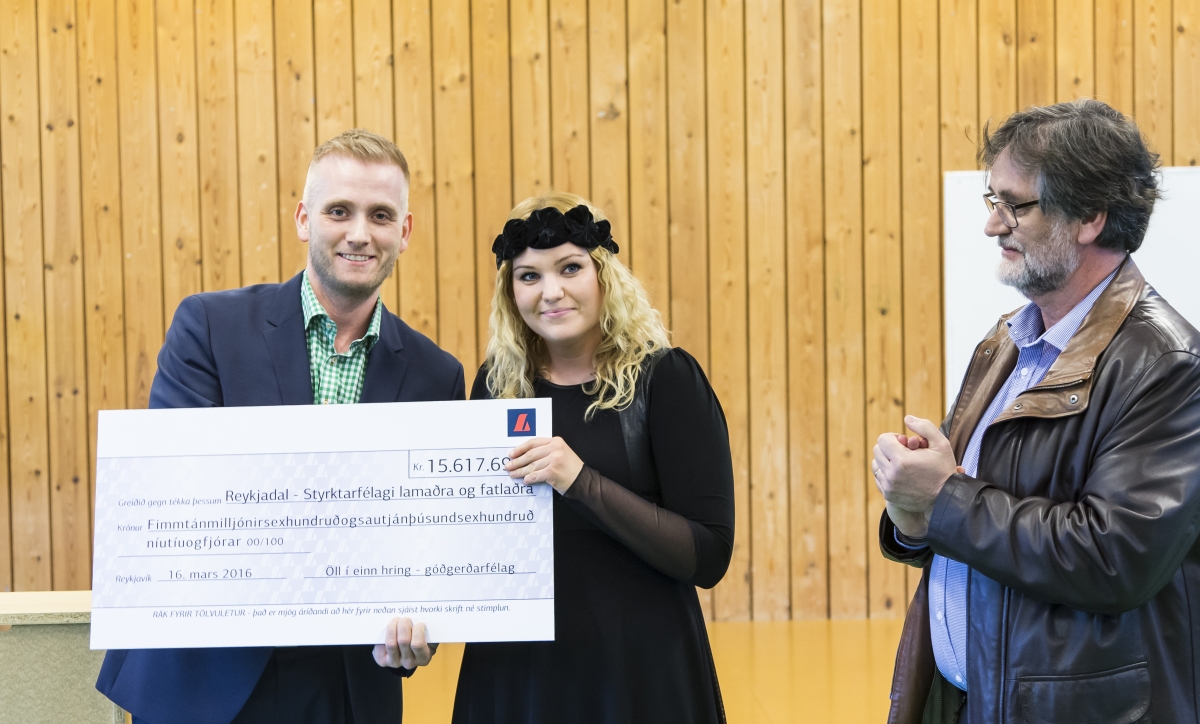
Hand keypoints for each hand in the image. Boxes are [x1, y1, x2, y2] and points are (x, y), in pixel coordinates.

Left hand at [373, 617, 437, 668]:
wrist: (403, 652)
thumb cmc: (419, 640)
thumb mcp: (428, 639)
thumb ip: (429, 632)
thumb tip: (425, 618)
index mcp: (423, 657)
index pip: (418, 644)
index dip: (418, 630)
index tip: (419, 623)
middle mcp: (409, 663)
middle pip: (404, 641)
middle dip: (404, 624)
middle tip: (406, 619)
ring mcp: (395, 663)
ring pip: (391, 642)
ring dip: (393, 627)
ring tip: (396, 620)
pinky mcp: (383, 661)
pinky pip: (381, 645)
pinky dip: (385, 634)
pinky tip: (390, 628)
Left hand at [505, 437, 583, 494]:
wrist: (583, 480)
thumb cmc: (571, 468)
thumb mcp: (561, 452)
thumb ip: (546, 451)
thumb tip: (525, 456)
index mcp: (555, 442)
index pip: (533, 443)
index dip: (520, 448)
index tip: (511, 454)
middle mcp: (555, 449)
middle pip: (530, 454)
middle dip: (517, 461)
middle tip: (508, 466)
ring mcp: (554, 460)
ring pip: (531, 466)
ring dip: (520, 471)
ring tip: (513, 474)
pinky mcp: (552, 472)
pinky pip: (536, 475)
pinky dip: (529, 479)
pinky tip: (525, 481)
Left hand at [872, 416, 959, 535]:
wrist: (947, 498)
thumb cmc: (944, 470)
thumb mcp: (941, 444)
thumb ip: (924, 426)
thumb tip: (907, 418)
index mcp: (902, 459)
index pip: (883, 439)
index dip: (894, 437)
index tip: (905, 442)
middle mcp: (891, 474)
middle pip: (878, 451)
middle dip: (890, 448)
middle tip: (905, 451)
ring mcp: (889, 486)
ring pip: (876, 464)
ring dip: (887, 460)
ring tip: (902, 462)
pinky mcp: (889, 495)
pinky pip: (879, 478)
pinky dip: (886, 473)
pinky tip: (900, 473)